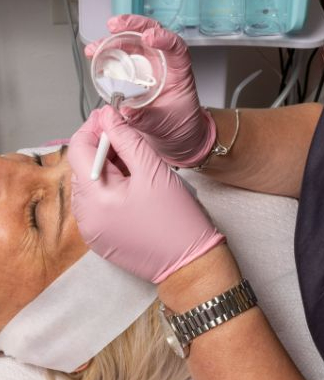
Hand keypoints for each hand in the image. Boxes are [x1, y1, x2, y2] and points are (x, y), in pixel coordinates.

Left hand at [68, 107, 225, 282]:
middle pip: (82, 166)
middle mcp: (85, 216)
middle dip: (101, 146)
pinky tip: (133, 185)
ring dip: (106, 166)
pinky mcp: (100, 238)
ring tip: (135, 162)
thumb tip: (109, 116)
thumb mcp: (153, 170)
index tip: (111, 115)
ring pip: (89, 183)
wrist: (190, 264)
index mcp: (94, 198)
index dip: (94, 127)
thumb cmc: (177, 220)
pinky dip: (109, 187)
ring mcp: (91, 230)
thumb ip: (127, 138)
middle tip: (128, 136)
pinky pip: (96, 203)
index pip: (78, 149)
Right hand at [86, 15, 215, 167]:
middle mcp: (162, 64)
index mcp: (178, 72)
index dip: (164, 38)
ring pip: (131, 43)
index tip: (150, 37)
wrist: (175, 139)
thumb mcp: (164, 124)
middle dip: (132, 25)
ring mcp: (146, 66)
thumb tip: (125, 110)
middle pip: (150, 34)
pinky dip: (105, 55)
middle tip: (115, 25)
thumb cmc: (179, 126)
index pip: (176, 47)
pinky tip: (94, 55)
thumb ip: (145, 117)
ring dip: (112, 40)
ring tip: (96, 46)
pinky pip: (119, 59)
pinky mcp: (132, 73)